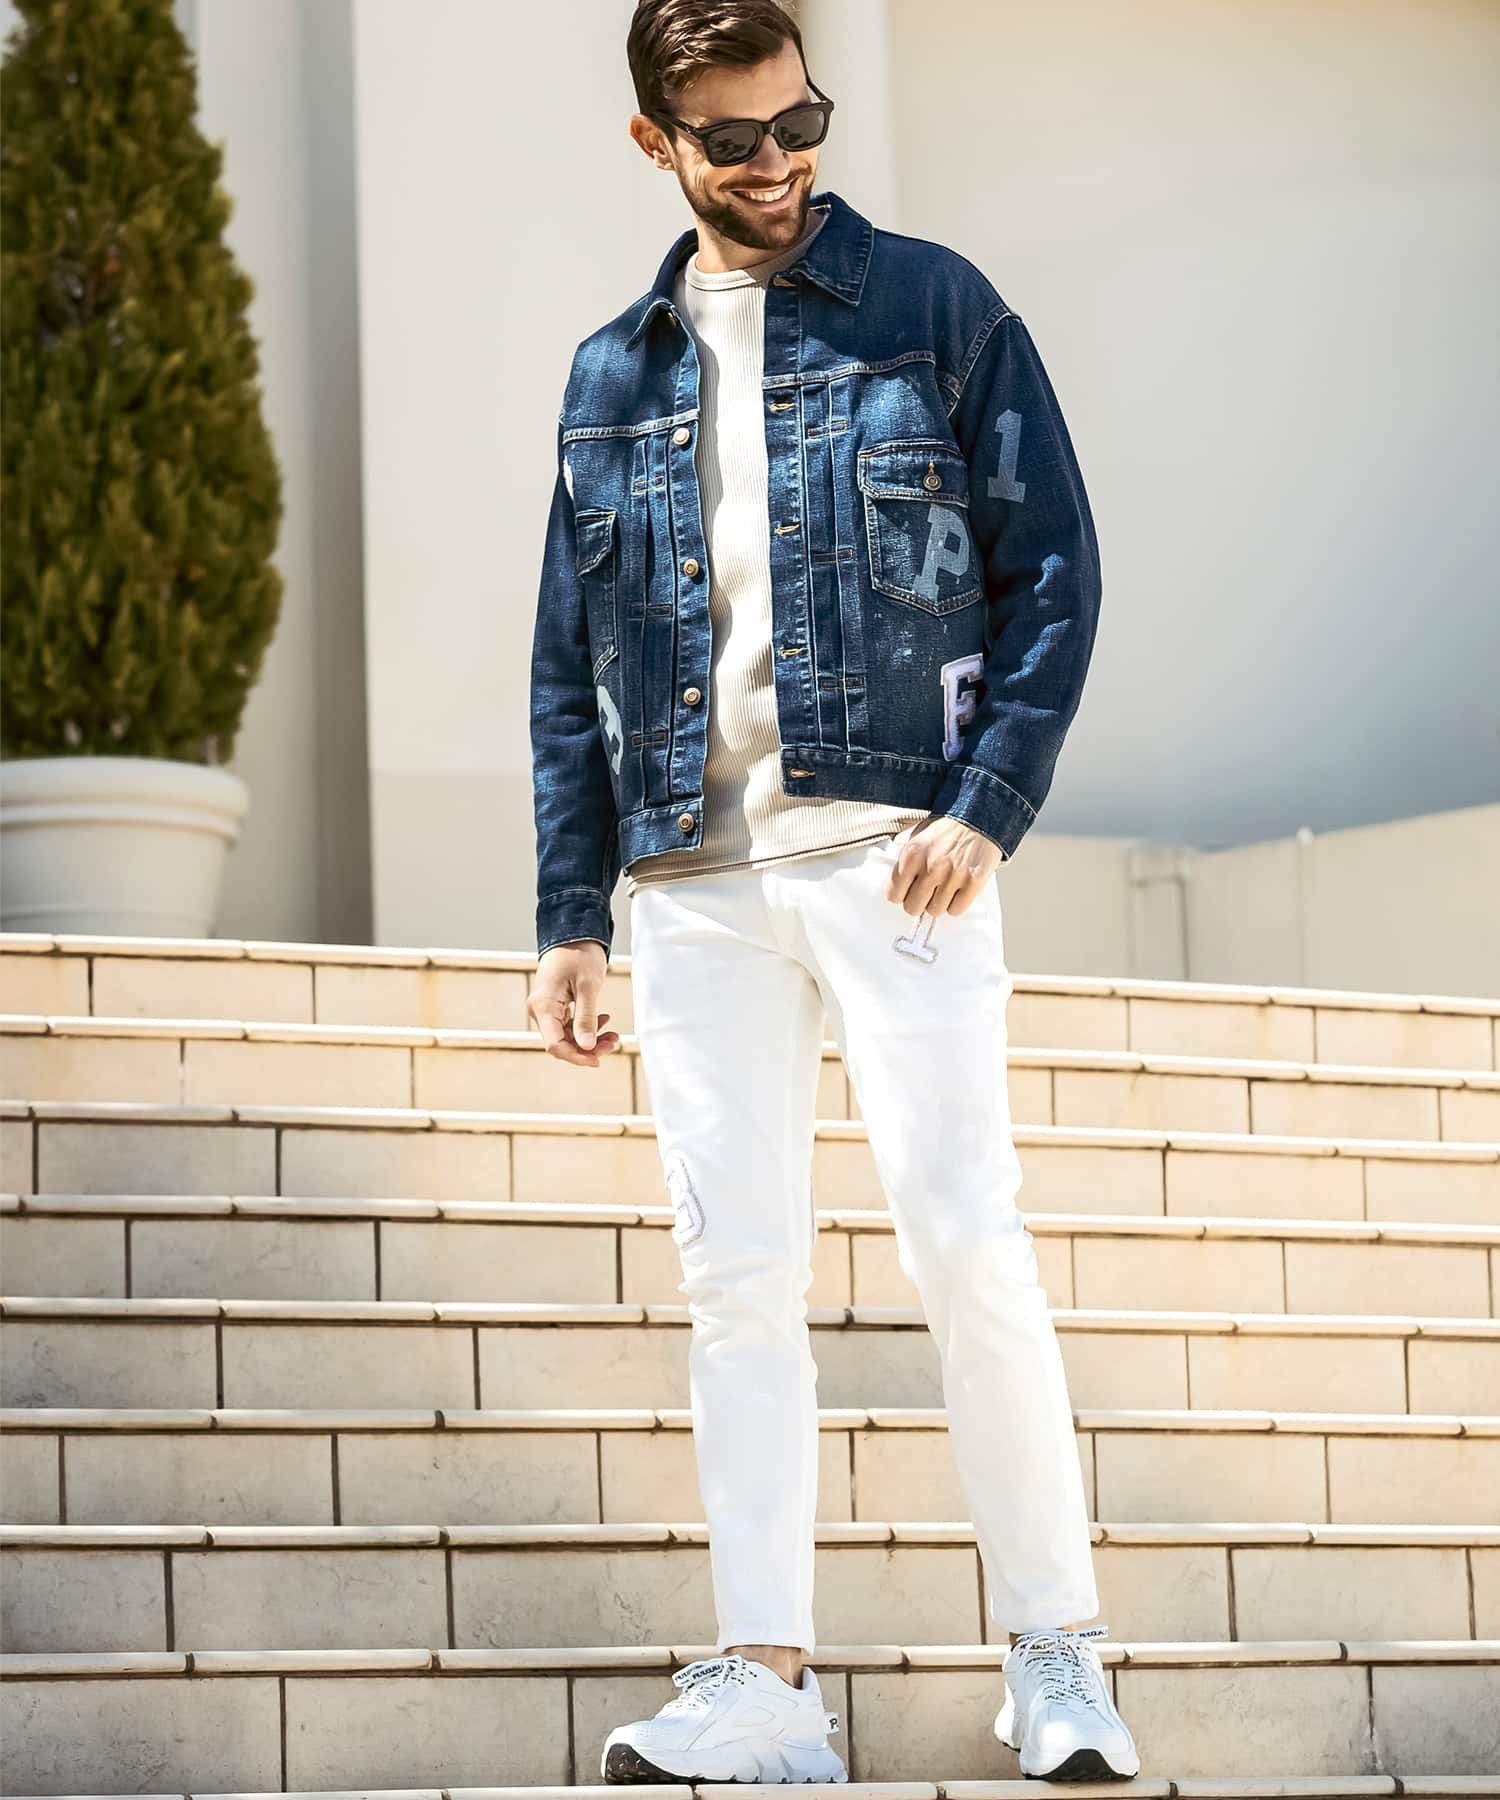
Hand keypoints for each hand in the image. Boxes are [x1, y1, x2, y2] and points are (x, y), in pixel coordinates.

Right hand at [527, 940, 622, 1067]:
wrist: (573, 932)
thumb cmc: (580, 954)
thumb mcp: (588, 986)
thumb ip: (586, 1018)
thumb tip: (587, 1047)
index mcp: (543, 1006)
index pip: (555, 1045)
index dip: (576, 1057)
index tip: (598, 1059)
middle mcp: (540, 1010)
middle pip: (561, 1043)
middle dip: (588, 1048)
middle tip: (614, 1042)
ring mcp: (546, 1008)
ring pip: (566, 1036)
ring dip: (589, 1039)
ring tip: (613, 1034)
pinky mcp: (554, 1005)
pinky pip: (568, 1025)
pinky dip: (586, 1027)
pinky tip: (603, 1020)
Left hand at [886, 815, 1003, 917]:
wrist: (978, 815)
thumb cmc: (947, 828)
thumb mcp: (917, 835)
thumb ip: (903, 858)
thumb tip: (894, 882)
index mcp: (912, 854)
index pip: (893, 894)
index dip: (900, 895)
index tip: (907, 891)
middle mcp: (931, 866)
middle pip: (913, 907)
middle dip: (918, 901)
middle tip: (926, 891)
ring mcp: (953, 875)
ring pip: (935, 910)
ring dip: (938, 902)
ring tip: (944, 887)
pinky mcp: (974, 882)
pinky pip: (956, 909)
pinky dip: (956, 903)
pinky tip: (957, 890)